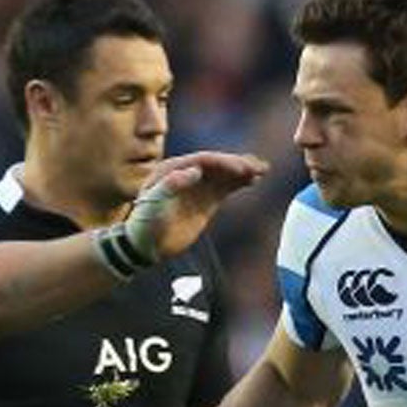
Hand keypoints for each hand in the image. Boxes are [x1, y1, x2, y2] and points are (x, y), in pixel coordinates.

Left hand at [117, 151, 269, 264]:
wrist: (145, 246)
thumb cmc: (144, 225)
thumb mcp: (153, 205)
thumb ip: (170, 186)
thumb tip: (195, 170)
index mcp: (173, 169)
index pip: (203, 161)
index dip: (222, 163)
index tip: (240, 169)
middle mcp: (187, 173)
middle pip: (216, 164)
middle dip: (237, 164)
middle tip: (257, 167)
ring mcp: (198, 186)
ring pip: (224, 174)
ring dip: (243, 171)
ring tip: (263, 170)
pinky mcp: (206, 201)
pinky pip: (226, 188)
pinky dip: (240, 183)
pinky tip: (254, 180)